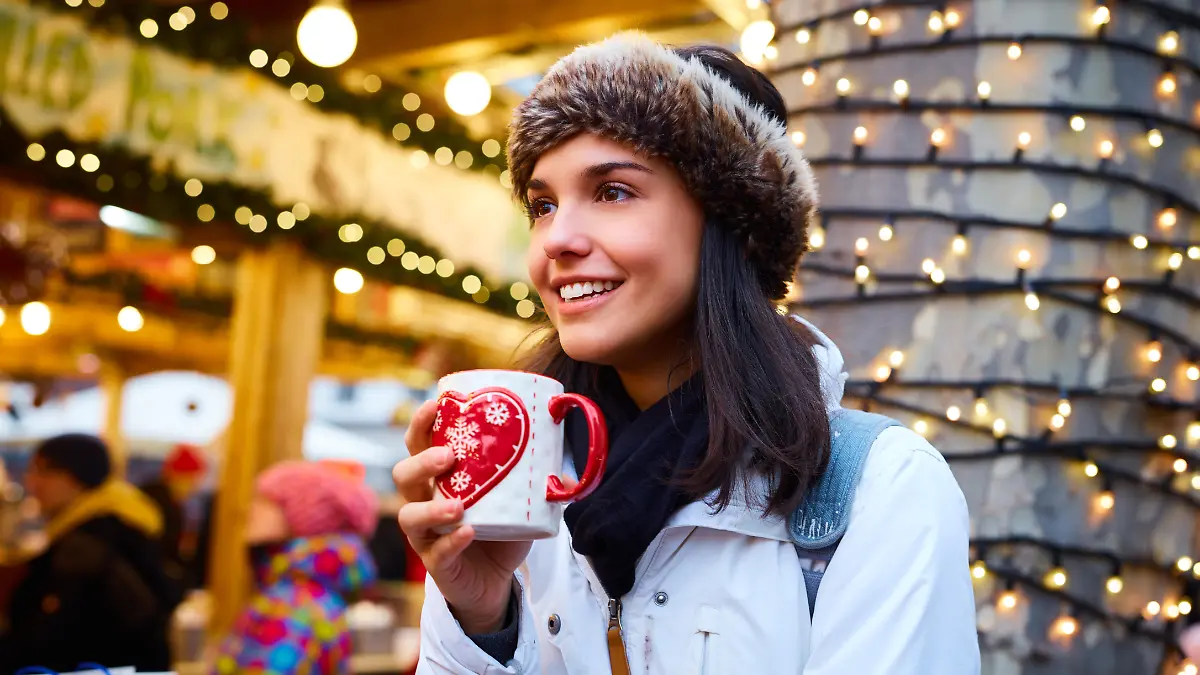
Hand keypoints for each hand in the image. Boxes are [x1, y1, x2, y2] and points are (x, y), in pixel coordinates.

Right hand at [395, 399, 531, 633]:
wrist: (495, 581)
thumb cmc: (500, 530)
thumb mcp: (518, 501)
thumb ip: (537, 483)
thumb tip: (571, 472)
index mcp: (439, 478)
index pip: (418, 444)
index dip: (420, 424)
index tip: (434, 405)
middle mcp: (424, 502)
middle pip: (403, 475)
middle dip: (421, 462)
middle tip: (448, 456)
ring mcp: (426, 535)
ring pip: (409, 516)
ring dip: (430, 508)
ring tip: (457, 504)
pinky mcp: (437, 564)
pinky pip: (437, 552)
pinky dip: (452, 541)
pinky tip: (469, 531)